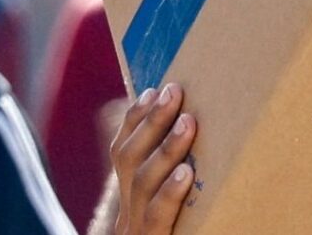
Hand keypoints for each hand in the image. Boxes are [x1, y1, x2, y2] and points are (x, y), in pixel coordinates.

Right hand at [109, 84, 195, 233]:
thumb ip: (167, 169)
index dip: (136, 119)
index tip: (155, 90)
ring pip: (142, 182)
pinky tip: (185, 173)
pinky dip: (169, 193)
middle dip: (151, 121)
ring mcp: (135, 229)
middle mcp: (126, 212)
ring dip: (165, 147)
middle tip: (174, 91)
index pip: (123, 151)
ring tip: (188, 122)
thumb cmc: (174, 229)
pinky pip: (157, 217)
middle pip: (129, 159)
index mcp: (129, 199)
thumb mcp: (163, 205)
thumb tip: (188, 124)